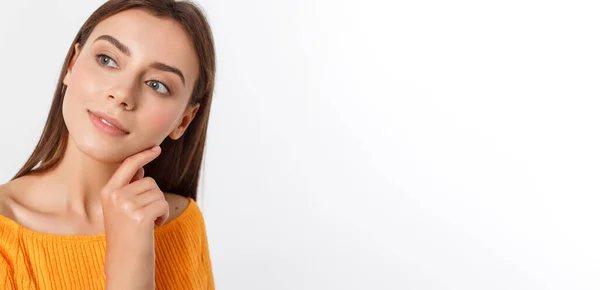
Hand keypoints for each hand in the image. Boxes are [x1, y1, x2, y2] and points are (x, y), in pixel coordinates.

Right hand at [101, 145, 168, 288]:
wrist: (125, 260)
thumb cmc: (126, 233)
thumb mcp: (121, 207)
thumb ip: (129, 186)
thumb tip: (141, 166)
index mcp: (108, 191)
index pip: (128, 165)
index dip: (143, 155)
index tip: (156, 148)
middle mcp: (115, 196)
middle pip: (150, 181)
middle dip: (153, 197)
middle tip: (143, 215)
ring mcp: (126, 206)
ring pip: (158, 193)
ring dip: (159, 207)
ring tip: (146, 222)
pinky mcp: (140, 216)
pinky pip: (163, 204)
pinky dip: (163, 216)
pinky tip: (153, 227)